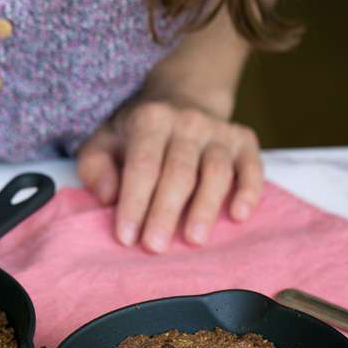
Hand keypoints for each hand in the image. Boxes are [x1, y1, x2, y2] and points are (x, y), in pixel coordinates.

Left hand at [77, 101, 262, 252]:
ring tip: (193, 240)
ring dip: (205, 208)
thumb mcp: (104, 141)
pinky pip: (252, 167)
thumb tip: (109, 196)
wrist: (183, 100)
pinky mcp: (244, 141)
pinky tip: (238, 216)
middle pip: (179, 172)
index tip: (126, 237)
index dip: (134, 203)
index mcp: (150, 119)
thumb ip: (96, 168)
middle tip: (155, 247)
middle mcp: (188, 121)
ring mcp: (219, 131)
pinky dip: (248, 191)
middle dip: (165, 212)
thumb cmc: (138, 135)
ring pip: (216, 172)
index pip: (142, 166)